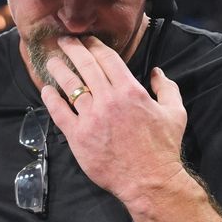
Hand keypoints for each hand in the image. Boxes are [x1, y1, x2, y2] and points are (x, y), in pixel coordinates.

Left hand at [41, 36, 188, 209]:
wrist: (150, 181)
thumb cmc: (163, 148)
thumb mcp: (175, 113)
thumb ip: (167, 88)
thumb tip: (156, 72)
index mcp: (131, 90)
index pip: (107, 59)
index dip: (94, 46)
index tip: (86, 39)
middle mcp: (108, 100)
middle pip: (86, 66)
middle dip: (73, 49)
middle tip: (63, 40)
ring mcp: (91, 118)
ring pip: (70, 86)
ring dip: (58, 69)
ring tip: (50, 60)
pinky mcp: (78, 137)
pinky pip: (59, 113)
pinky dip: (50, 99)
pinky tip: (46, 90)